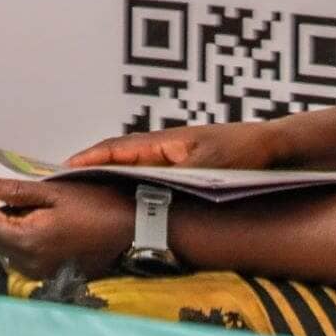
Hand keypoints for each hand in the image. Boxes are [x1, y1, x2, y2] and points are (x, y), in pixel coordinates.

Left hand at [0, 178, 133, 279]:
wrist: (133, 228)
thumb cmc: (95, 206)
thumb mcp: (52, 191)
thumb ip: (13, 189)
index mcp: (27, 241)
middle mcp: (29, 263)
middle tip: (21, 196)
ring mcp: (40, 272)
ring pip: (6, 245)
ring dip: (11, 225)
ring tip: (36, 209)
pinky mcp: (50, 274)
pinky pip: (23, 255)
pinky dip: (25, 237)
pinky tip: (44, 224)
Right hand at [68, 120, 281, 171]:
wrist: (270, 145)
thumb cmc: (241, 151)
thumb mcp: (210, 165)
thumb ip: (178, 174)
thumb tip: (151, 186)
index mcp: (161, 142)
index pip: (115, 149)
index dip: (89, 159)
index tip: (65, 168)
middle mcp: (160, 147)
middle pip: (116, 154)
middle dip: (89, 164)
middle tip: (65, 181)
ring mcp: (169, 155)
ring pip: (129, 163)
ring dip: (106, 171)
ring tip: (85, 188)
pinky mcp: (180, 166)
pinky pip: (144, 171)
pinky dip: (127, 178)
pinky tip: (124, 192)